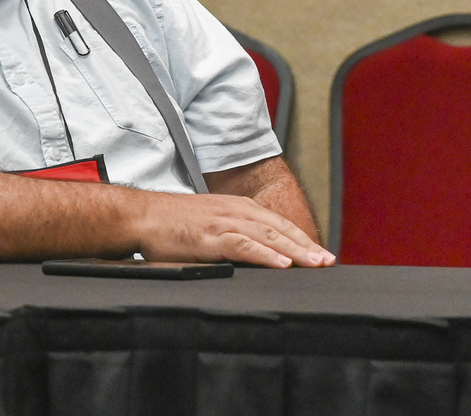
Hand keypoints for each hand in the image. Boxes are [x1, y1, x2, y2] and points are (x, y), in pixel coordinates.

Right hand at [135, 192, 335, 268]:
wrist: (142, 215)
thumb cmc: (173, 223)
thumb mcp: (211, 221)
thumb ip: (233, 233)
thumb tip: (255, 251)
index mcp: (239, 207)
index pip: (278, 223)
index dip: (301, 238)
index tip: (321, 252)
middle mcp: (236, 212)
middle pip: (279, 229)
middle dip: (306, 245)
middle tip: (328, 260)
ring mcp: (224, 223)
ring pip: (268, 236)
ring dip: (294, 250)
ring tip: (314, 263)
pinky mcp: (209, 238)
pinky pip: (243, 245)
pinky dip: (265, 254)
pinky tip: (281, 263)